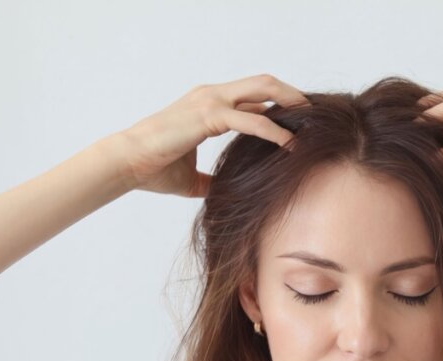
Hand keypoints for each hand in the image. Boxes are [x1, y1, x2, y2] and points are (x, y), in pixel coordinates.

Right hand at [114, 74, 309, 196]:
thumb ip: (211, 179)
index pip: (252, 97)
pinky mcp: (208, 115)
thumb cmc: (154, 168)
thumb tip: (225, 194)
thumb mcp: (192, 178)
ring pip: (262, 91)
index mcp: (208, 104)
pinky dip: (275, 130)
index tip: (300, 123)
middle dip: (292, 96)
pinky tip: (291, 144)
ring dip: (290, 105)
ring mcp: (210, 101)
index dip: (278, 106)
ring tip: (312, 124)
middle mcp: (211, 95)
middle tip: (314, 115)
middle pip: (263, 84)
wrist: (128, 163)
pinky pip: (251, 119)